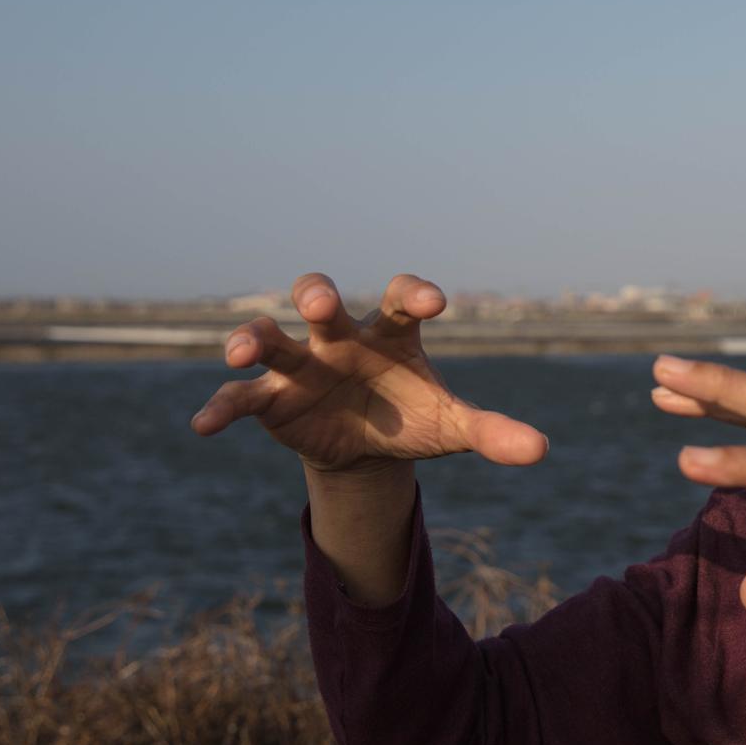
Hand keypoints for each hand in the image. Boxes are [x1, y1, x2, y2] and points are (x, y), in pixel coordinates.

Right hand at [190, 272, 547, 472]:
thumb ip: (492, 431)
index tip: (435, 303)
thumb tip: (542, 449)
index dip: (413, 294)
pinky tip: (203, 426)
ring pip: (270, 338)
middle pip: (320, 300)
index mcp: (390, 333)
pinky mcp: (270, 401)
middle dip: (317, 294)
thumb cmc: (412, 419)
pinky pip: (240, 398)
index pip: (399, 298)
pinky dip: (221, 408)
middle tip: (321, 303)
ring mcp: (300, 366)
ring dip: (252, 337)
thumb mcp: (452, 427)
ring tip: (243, 349)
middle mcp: (339, 338)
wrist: (367, 448)